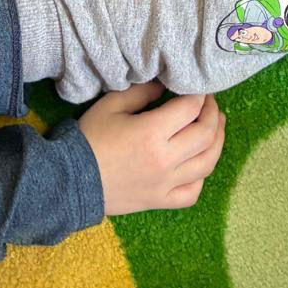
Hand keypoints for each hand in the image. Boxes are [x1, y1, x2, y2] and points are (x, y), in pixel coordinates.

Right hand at [79, 82, 224, 214]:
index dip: (200, 93)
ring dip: (217, 142)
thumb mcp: (112, 105)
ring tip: (217, 126)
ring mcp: (166, 184)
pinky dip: (202, 176)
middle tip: (210, 101)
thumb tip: (166, 85)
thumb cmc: (90, 138)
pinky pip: (193, 192)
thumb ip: (142, 92)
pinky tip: (199, 162)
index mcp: (152, 133)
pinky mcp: (160, 202)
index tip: (199, 86)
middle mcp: (165, 160)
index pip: (190, 108)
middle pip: (205, 134)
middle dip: (213, 113)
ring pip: (206, 163)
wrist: (70, 181)